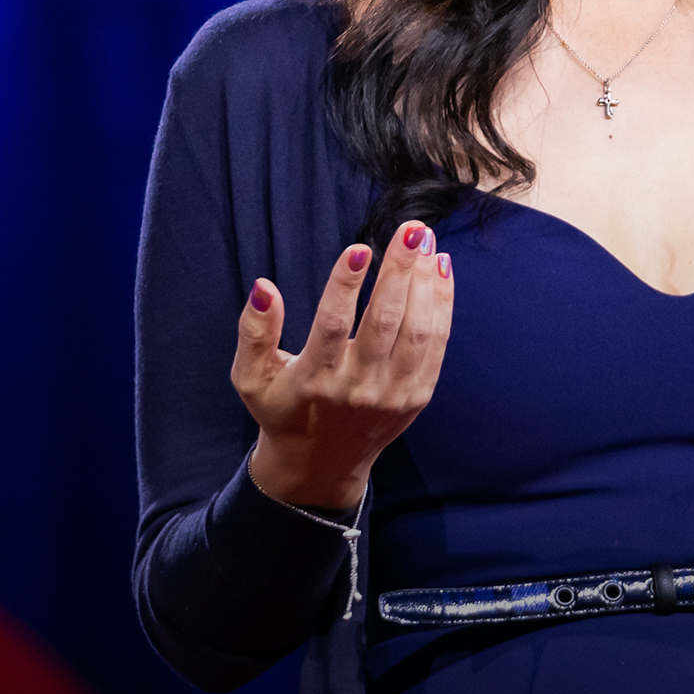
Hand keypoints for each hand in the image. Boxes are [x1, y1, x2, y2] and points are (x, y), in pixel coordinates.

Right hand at [234, 222, 454, 509]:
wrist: (320, 464)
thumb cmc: (282, 409)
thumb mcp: (251, 377)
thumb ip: (254, 332)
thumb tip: (264, 288)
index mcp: (314, 380)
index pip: (332, 326)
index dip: (345, 285)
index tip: (359, 248)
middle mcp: (357, 389)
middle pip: (384, 322)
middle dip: (399, 271)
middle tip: (410, 229)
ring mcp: (393, 394)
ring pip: (417, 331)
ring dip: (425, 283)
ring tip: (426, 242)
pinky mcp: (417, 397)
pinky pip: (437, 345)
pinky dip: (442, 306)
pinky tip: (440, 272)